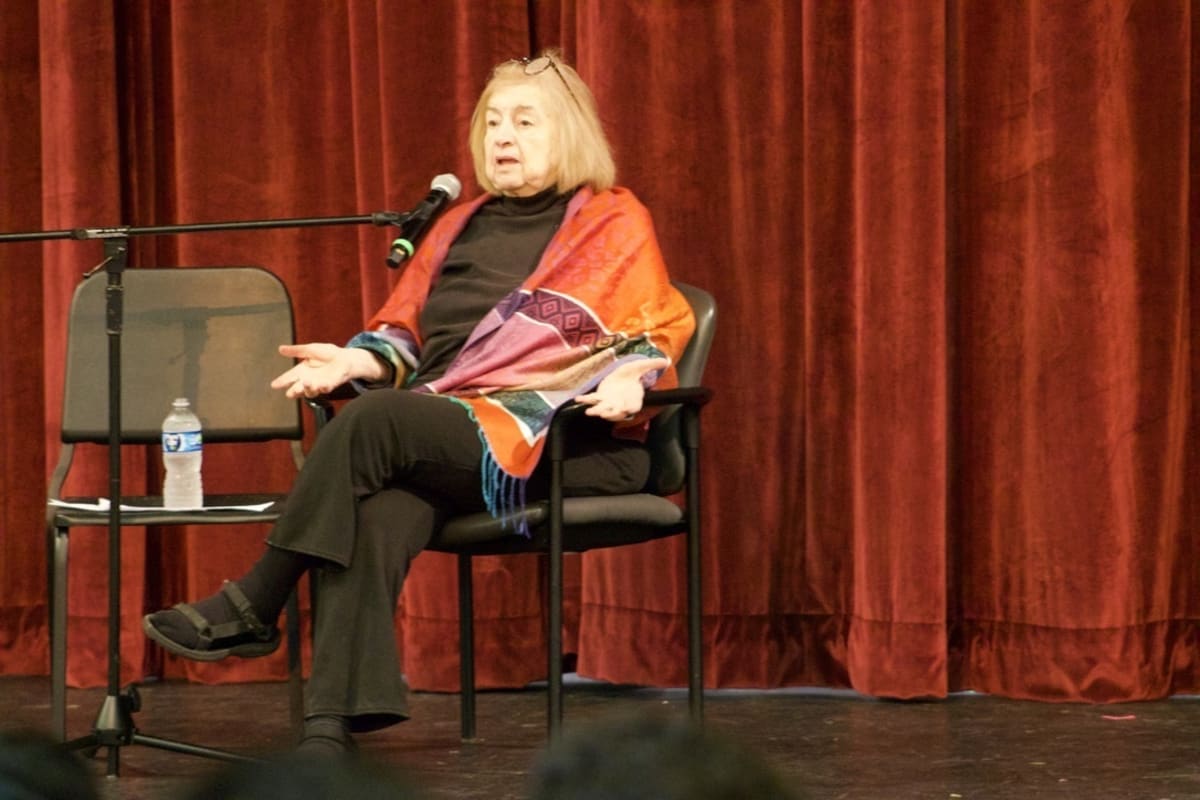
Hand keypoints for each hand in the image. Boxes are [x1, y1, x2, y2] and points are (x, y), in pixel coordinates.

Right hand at [270, 343, 386, 398]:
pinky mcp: (330, 384)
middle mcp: (308, 379)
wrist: (346, 358)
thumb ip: (296, 351)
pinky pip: (325, 388)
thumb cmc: (328, 354)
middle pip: (298, 388)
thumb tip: (280, 349)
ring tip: (305, 384)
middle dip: (294, 391)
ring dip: (307, 389)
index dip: (282, 381)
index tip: (274, 385)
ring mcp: (319, 384)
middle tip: (290, 393)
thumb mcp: (310, 350)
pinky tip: (320, 385)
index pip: (289, 377)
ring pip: (310, 391)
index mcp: (302, 371)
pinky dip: (323, 387)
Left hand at [574, 357, 669, 421]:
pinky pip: (592, 400)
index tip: (628, 409)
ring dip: (596, 411)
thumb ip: (652, 364)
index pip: (634, 405)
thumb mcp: (640, 366)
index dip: (631, 407)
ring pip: (603, 409)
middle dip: (611, 414)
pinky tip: (577, 400)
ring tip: (590, 412)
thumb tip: (665, 360)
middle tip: (606, 415)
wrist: (621, 376)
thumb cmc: (631, 374)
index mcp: (633, 399)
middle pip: (617, 412)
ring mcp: (609, 402)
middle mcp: (621, 403)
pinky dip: (585, 400)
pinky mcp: (599, 397)